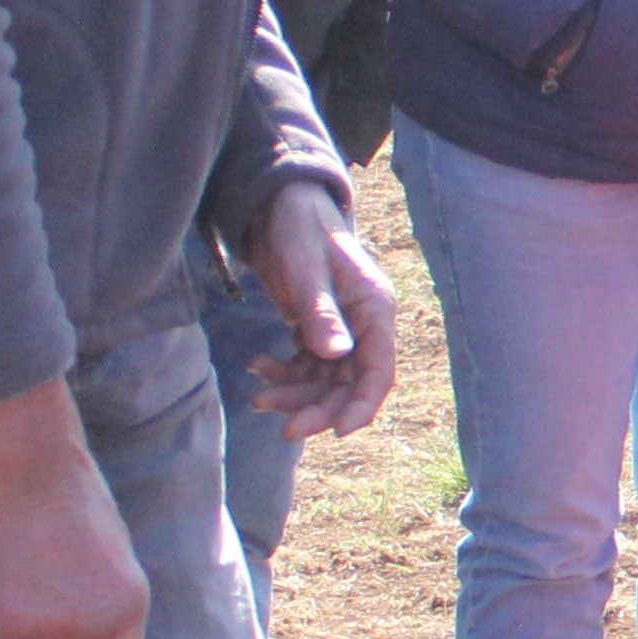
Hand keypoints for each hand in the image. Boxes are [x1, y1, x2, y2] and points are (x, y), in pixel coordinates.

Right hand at [0, 379, 149, 638]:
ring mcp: (52, 624)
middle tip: (43, 636)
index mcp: (130, 605)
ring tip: (24, 602)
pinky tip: (2, 593)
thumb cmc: (74, 506)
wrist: (33, 471)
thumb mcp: (115, 560)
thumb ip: (109, 608)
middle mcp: (96, 622)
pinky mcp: (7, 619)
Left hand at [247, 183, 398, 438]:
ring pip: (326, 380)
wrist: (279, 206)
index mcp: (374, 309)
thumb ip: (321, 313)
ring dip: (295, 394)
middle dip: (319, 408)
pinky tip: (258, 367)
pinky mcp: (318, 329)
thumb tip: (337, 356)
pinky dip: (283, 374)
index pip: (379, 370)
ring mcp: (342, 329)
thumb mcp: (305, 270)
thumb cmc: (298, 229)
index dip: (363, 405)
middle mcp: (363, 325)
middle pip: (350, 383)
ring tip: (258, 397)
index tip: (338, 432)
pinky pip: (306, 366)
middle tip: (285, 429)